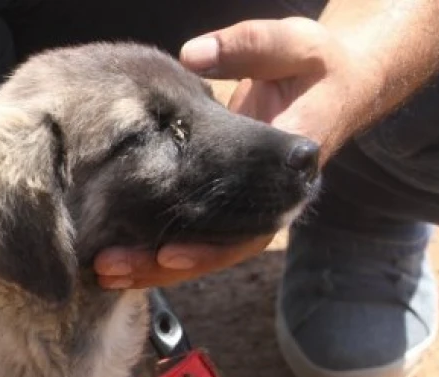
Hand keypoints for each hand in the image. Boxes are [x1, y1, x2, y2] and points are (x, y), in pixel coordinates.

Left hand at [95, 17, 368, 289]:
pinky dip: (151, 250)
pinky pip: (190, 236)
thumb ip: (249, 47)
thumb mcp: (292, 46)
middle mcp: (270, 204)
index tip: (167, 251)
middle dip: (162, 264)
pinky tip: (110, 257)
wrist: (336, 84)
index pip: (250, 225)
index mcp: (289, 176)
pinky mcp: (226, 205)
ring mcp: (247, 209)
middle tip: (110, 265)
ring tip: (102, 269)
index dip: (210, 244)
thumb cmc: (314, 64)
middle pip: (216, 251)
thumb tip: (195, 55)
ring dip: (150, 265)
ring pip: (200, 251)